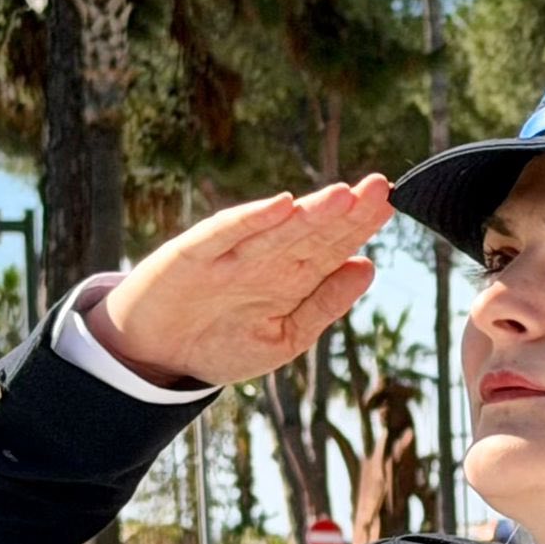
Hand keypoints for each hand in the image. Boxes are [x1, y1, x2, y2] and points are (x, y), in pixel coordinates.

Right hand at [85, 175, 395, 387]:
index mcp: (290, 278)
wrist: (154, 355)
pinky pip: (225, 234)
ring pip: (277, 230)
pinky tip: (281, 206)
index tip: (391, 204)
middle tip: (380, 188)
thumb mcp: (282, 339)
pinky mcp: (192, 254)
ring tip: (344, 197)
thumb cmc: (219, 344)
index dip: (360, 226)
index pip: (331, 246)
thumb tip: (366, 266)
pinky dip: (252, 220)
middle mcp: (264, 259)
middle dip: (345, 211)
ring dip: (309, 213)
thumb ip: (323, 306)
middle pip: (310, 232)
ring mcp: (229, 254)